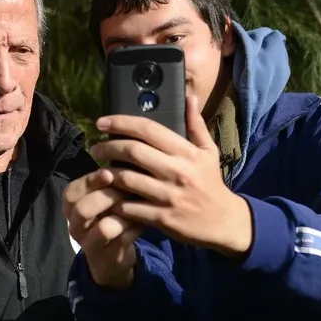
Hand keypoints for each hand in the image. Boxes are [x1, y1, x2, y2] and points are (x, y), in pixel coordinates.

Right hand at [62, 168, 143, 290]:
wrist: (112, 257)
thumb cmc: (110, 216)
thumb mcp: (104, 198)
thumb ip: (110, 180)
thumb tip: (126, 151)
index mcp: (71, 207)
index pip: (71, 192)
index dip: (90, 181)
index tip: (109, 172)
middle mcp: (75, 226)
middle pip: (82, 209)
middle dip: (106, 197)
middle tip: (127, 189)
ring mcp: (90, 244)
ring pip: (103, 228)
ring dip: (124, 214)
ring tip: (139, 204)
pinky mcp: (108, 258)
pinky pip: (123, 240)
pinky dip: (136, 228)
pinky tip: (146, 220)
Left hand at [90, 95, 253, 256]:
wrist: (224, 222)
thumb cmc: (211, 183)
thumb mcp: (208, 152)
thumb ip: (196, 125)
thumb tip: (189, 97)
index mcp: (186, 152)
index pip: (148, 129)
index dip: (121, 122)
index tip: (101, 122)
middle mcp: (177, 172)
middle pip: (132, 151)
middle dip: (107, 147)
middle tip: (96, 147)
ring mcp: (169, 196)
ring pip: (126, 179)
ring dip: (107, 173)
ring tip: (100, 170)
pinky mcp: (162, 218)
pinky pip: (129, 207)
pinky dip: (115, 201)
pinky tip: (110, 196)